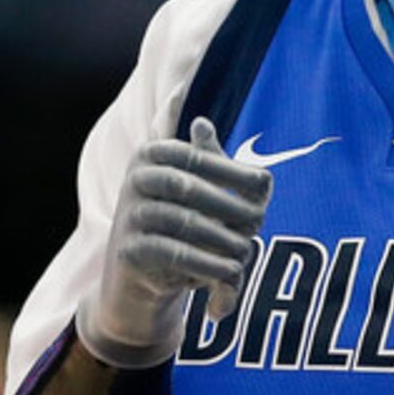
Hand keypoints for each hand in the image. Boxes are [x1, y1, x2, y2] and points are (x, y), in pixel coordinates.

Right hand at [77, 118, 272, 367]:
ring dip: (225, 240)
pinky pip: (177, 254)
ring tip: (244, 251)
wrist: (144, 277)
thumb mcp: (201, 188)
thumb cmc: (184, 221)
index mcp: (153, 153)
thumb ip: (211, 158)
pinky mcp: (128, 251)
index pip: (198, 156)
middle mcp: (135, 180)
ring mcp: (128, 215)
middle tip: (259, 223)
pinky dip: (209, 265)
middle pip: (194, 190)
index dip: (235, 172)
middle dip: (233, 208)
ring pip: (188, 224)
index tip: (265, 188)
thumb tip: (200, 117)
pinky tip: (230, 271)